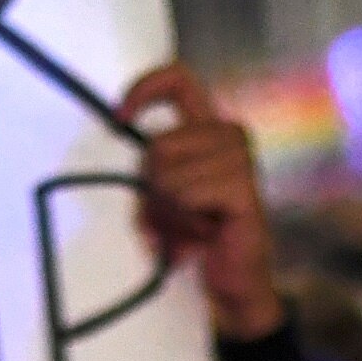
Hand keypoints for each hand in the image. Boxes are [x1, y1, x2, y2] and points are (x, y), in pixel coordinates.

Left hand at [122, 62, 281, 341]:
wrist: (234, 282)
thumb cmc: (197, 235)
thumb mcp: (161, 196)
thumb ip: (146, 169)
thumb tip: (121, 127)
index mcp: (209, 126)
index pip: (179, 79)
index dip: (143, 89)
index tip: (118, 119)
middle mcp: (229, 133)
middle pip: (157, 146)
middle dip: (151, 191)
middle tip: (170, 219)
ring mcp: (241, 159)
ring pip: (167, 176)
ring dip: (166, 214)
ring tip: (189, 230)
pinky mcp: (243, 188)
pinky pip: (185, 197)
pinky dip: (183, 223)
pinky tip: (204, 235)